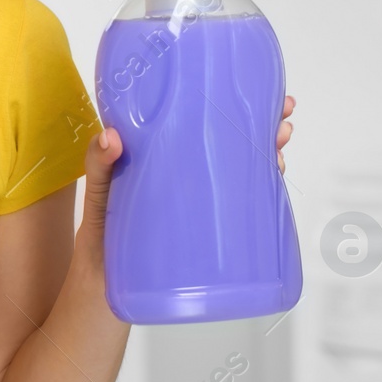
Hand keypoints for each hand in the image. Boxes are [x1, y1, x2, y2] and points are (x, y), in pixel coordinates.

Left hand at [78, 93, 296, 264]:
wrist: (102, 292)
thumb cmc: (100, 237)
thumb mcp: (99, 193)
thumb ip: (100, 166)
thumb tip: (112, 136)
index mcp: (167, 161)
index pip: (205, 127)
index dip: (232, 107)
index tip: (256, 89)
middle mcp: (191, 181)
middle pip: (234, 148)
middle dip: (263, 130)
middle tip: (282, 121)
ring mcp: (203, 209)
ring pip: (245, 177)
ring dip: (269, 160)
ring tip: (280, 149)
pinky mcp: (210, 239)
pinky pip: (242, 216)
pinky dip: (263, 200)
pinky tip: (274, 188)